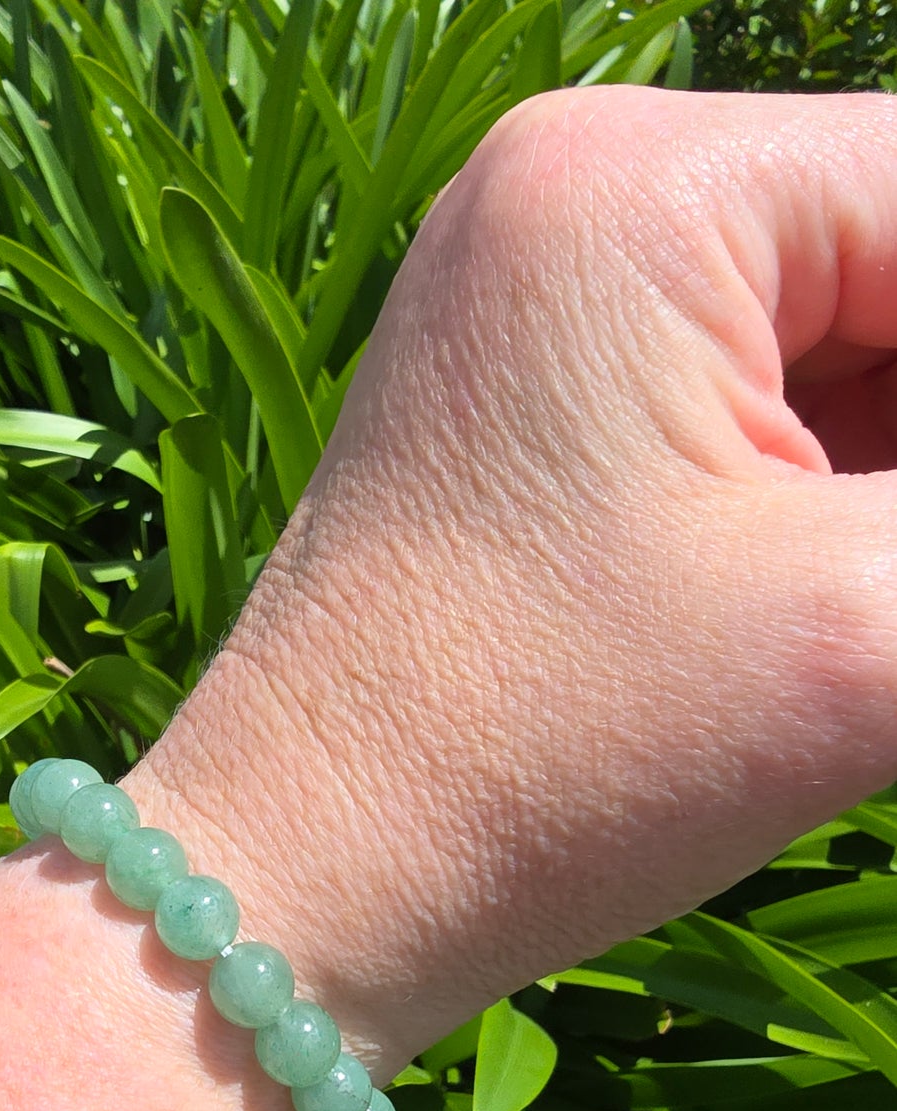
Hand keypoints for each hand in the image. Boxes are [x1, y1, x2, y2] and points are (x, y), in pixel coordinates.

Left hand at [130, 89, 896, 1078]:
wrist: (303, 891)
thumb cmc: (538, 768)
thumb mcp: (864, 637)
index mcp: (643, 189)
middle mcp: (577, 203)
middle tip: (862, 622)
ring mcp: (546, 311)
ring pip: (847, 350)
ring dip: (887, 485)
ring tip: (827, 634)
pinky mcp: (539, 416)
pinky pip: (758, 415)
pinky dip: (839, 504)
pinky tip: (828, 614)